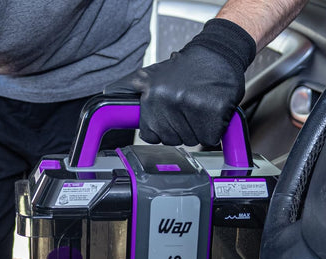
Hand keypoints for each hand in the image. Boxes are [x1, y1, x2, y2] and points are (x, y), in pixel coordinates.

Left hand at [105, 19, 255, 146]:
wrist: (218, 52)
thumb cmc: (188, 67)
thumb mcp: (151, 74)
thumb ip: (128, 88)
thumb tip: (108, 94)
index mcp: (151, 93)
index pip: (150, 135)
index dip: (162, 128)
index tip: (168, 118)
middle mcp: (167, 99)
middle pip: (172, 139)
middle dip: (182, 128)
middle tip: (189, 106)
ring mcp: (190, 105)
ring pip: (192, 140)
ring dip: (198, 128)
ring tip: (200, 106)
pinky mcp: (212, 110)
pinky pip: (210, 137)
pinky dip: (214, 129)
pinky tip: (212, 110)